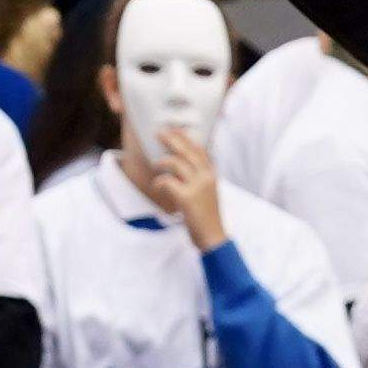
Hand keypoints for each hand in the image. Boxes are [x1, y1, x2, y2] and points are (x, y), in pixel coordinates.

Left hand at [143, 122, 226, 246]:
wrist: (213, 237)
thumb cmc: (207, 216)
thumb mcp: (208, 192)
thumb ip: (200, 178)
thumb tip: (183, 165)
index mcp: (211, 175)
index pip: (199, 149)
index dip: (186, 138)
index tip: (175, 129)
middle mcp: (206, 177)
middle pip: (187, 151)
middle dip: (172, 140)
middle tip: (159, 133)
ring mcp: (197, 187)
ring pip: (175, 164)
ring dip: (161, 163)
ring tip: (155, 166)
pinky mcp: (187, 198)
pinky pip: (167, 182)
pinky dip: (159, 182)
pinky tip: (156, 186)